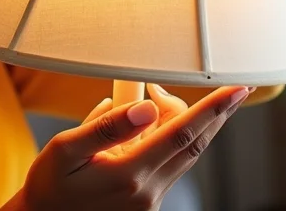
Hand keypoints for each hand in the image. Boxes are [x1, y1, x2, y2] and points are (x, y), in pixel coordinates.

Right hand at [11, 85, 251, 210]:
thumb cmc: (49, 187)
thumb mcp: (64, 149)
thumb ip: (105, 127)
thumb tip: (145, 107)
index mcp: (128, 175)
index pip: (181, 134)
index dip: (212, 108)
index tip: (236, 90)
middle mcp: (147, 191)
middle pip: (193, 143)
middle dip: (211, 112)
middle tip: (215, 86)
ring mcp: (150, 200)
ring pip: (185, 153)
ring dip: (187, 123)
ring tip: (158, 99)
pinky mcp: (148, 203)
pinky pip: (170, 163)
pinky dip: (168, 139)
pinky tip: (142, 129)